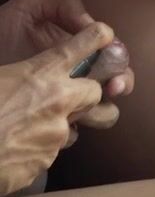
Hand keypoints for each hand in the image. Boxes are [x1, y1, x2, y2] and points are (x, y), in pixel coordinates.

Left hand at [0, 0, 133, 126]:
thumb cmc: (2, 31)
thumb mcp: (32, 7)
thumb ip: (64, 6)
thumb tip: (92, 25)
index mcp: (77, 47)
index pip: (112, 53)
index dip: (119, 58)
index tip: (113, 59)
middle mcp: (76, 74)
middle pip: (114, 82)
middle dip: (120, 83)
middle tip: (112, 88)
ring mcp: (62, 99)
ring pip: (100, 110)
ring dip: (103, 109)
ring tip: (91, 107)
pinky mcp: (45, 120)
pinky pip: (70, 132)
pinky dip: (72, 130)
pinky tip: (64, 123)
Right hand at [0, 21, 115, 196]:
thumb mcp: (0, 74)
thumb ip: (21, 71)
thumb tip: (24, 73)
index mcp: (44, 71)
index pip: (88, 42)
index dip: (98, 37)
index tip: (103, 37)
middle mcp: (59, 99)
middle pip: (96, 91)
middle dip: (87, 94)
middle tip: (66, 97)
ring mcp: (57, 133)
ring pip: (73, 127)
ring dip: (59, 126)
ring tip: (30, 127)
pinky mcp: (48, 160)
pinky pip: (51, 152)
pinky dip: (39, 149)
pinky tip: (16, 147)